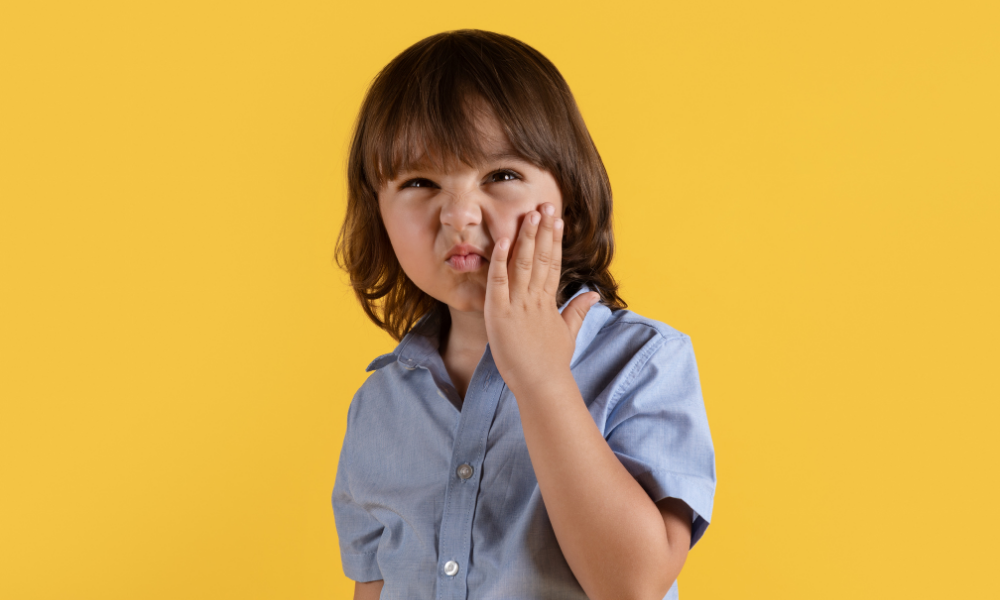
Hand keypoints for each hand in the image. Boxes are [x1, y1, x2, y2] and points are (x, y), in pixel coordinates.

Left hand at [484, 202, 600, 393]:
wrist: (542, 386)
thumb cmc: (551, 364)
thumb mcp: (568, 333)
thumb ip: (578, 311)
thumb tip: (593, 296)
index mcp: (548, 303)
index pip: (552, 264)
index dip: (554, 240)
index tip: (557, 219)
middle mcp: (535, 299)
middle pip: (540, 258)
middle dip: (543, 230)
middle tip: (546, 204)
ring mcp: (517, 306)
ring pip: (522, 264)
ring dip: (526, 238)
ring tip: (531, 214)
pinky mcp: (499, 315)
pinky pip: (498, 283)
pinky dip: (499, 261)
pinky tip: (502, 241)